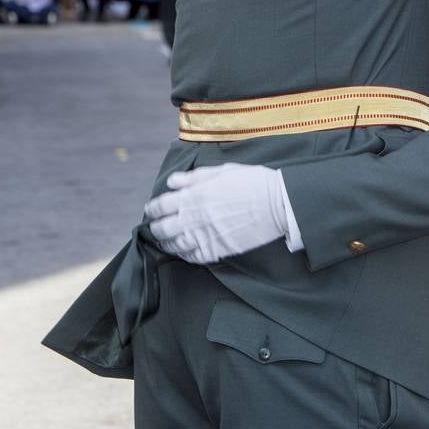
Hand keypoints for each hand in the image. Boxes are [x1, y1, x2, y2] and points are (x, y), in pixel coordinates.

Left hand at [145, 164, 292, 264]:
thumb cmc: (252, 181)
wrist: (277, 203)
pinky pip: (193, 257)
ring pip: (174, 245)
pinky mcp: (217, 250)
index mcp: (193, 195)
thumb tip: (172, 182)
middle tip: (154, 227)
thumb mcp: (221, 171)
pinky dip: (184, 255)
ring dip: (166, 243)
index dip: (152, 209)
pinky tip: (184, 251)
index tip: (151, 210)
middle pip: (162, 228)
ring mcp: (205, 236)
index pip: (161, 206)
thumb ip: (193, 178)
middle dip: (155, 228)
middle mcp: (194, 217)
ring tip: (164, 241)